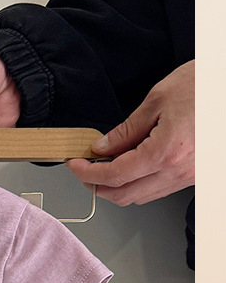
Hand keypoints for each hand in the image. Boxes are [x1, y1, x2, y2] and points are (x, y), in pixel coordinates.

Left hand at [65, 60, 194, 205]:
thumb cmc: (207, 85)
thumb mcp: (158, 99)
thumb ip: (126, 129)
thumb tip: (103, 147)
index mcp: (165, 153)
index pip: (114, 175)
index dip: (88, 173)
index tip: (75, 164)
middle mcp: (176, 172)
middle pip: (124, 195)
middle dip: (98, 185)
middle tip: (85, 169)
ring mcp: (187, 178)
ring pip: (140, 197)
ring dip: (117, 187)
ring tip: (105, 166)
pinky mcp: (193, 176)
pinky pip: (157, 190)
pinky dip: (137, 184)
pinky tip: (131, 166)